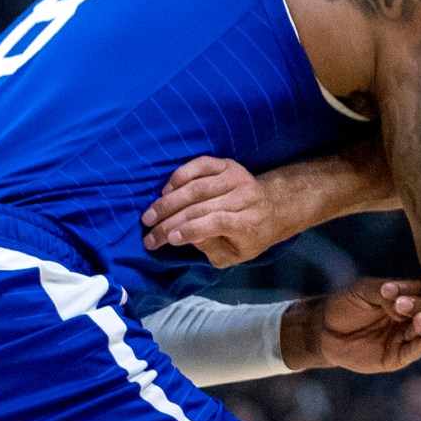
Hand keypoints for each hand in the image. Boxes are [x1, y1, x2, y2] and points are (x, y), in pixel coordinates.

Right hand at [142, 156, 284, 266]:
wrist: (272, 207)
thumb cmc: (250, 237)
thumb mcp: (235, 255)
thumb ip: (212, 249)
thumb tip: (187, 235)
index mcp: (249, 222)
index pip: (217, 223)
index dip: (191, 230)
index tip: (170, 239)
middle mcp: (244, 197)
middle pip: (201, 207)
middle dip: (170, 221)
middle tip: (148, 232)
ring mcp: (236, 178)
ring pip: (196, 187)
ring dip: (168, 202)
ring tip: (150, 215)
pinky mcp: (228, 165)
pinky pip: (199, 166)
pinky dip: (179, 177)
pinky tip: (165, 192)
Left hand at [288, 278, 420, 373]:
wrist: (324, 331)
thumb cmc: (344, 305)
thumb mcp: (362, 291)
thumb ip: (383, 292)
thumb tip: (402, 301)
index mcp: (402, 297)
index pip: (420, 292)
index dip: (411, 291)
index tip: (390, 291)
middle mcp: (407, 317)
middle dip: (420, 306)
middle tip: (401, 305)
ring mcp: (403, 337)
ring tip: (419, 319)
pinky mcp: (397, 357)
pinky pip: (414, 352)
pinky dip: (419, 347)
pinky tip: (420, 340)